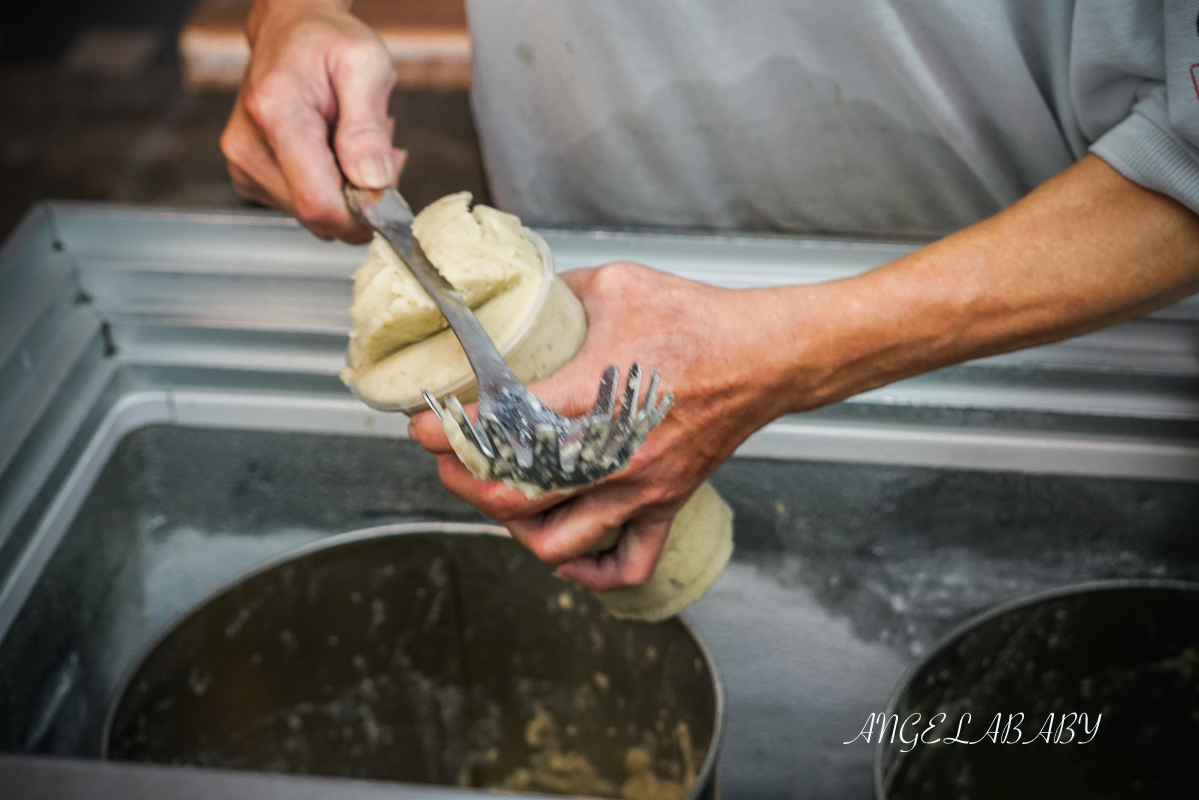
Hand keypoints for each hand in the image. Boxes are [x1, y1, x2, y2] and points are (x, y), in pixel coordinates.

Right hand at [220, 0, 404, 241]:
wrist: (291, 31)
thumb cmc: (328, 43)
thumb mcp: (367, 66)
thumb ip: (369, 127)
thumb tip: (372, 181)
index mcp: (276, 114)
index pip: (319, 202)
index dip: (361, 214)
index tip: (389, 194)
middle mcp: (248, 144)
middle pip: (317, 213)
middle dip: (359, 198)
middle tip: (379, 155)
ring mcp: (243, 163)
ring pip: (310, 215)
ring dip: (345, 193)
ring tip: (354, 146)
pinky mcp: (247, 175)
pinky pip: (299, 206)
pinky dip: (327, 189)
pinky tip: (333, 154)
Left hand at [408, 157, 1198, 593]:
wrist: (766, 355)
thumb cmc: (696, 318)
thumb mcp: (616, 285)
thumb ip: (555, 294)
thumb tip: (511, 299)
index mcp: (595, 392)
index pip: (500, 424)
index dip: (446, 428)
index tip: (420, 421)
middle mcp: (614, 451)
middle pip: (514, 493)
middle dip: (464, 479)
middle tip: (446, 456)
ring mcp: (640, 486)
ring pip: (556, 539)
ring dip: (512, 524)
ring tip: (497, 496)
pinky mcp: (664, 503)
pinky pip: (624, 564)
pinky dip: (586, 573)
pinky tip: (562, 552)